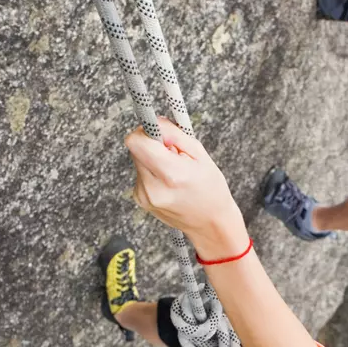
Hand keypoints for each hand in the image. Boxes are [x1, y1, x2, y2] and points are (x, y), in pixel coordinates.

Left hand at [125, 118, 247, 255]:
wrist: (210, 224)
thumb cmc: (211, 189)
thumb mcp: (200, 155)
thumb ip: (174, 135)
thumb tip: (154, 123)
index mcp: (171, 174)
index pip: (136, 142)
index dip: (146, 131)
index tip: (160, 133)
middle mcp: (153, 187)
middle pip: (136, 149)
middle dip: (153, 144)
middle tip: (173, 153)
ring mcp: (144, 196)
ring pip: (138, 160)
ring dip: (153, 159)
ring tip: (174, 171)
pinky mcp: (140, 199)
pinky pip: (141, 173)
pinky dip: (153, 172)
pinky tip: (168, 183)